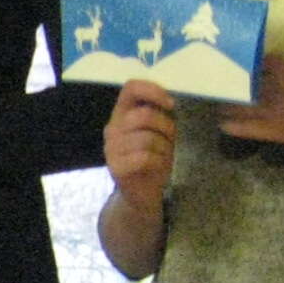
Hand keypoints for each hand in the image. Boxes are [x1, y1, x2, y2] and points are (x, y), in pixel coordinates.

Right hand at [103, 79, 177, 212]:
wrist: (142, 193)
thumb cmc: (154, 158)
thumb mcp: (159, 132)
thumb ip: (159, 114)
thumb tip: (172, 100)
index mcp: (122, 114)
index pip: (131, 88)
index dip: (153, 91)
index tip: (170, 104)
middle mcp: (112, 128)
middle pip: (143, 116)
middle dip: (165, 127)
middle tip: (170, 139)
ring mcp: (111, 149)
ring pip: (145, 138)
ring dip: (163, 147)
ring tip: (164, 155)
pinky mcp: (115, 168)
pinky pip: (143, 157)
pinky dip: (158, 161)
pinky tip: (158, 166)